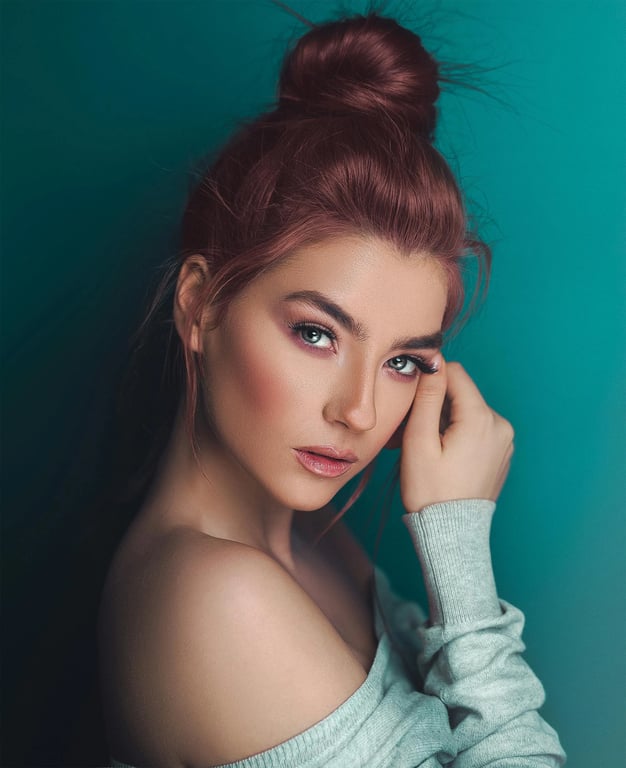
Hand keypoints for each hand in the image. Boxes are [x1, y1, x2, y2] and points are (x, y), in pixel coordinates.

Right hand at [399, 357, 513, 513]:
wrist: (450, 533)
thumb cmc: (430, 491)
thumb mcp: (420, 440)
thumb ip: (428, 397)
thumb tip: (434, 362)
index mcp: (482, 419)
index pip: (455, 373)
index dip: (430, 381)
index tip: (411, 402)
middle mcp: (500, 425)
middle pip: (461, 395)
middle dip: (434, 406)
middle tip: (410, 433)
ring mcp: (504, 441)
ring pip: (467, 412)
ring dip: (444, 421)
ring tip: (423, 447)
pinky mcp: (501, 454)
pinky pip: (476, 430)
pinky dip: (456, 435)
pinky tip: (440, 456)